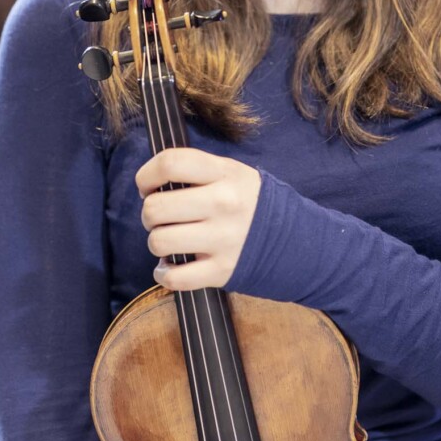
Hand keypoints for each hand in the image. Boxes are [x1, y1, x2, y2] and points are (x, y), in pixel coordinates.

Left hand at [136, 147, 260, 290]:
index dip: (147, 175)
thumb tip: (152, 180)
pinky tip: (170, 266)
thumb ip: (196, 171)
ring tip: (170, 239)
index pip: (170, 163)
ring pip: (159, 241)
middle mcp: (223, 204)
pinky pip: (174, 277)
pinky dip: (164, 274)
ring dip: (157, 241)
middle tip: (160, 217)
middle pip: (156, 207)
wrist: (293, 238)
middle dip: (149, 213)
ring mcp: (222, 239)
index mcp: (224, 174)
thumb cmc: (249, 202)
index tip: (148, 186)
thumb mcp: (231, 172)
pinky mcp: (221, 271)